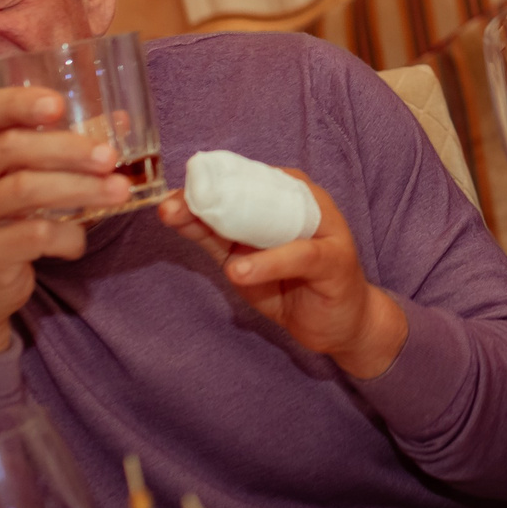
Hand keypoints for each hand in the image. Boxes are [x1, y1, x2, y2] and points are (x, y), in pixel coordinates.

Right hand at [0, 86, 118, 356]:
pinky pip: (32, 237)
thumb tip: (119, 121)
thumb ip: (60, 151)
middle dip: (68, 149)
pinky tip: (79, 242)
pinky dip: (67, 236)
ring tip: (118, 192)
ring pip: (24, 190)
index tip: (59, 103)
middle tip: (110, 156)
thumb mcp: (15, 181)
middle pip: (11, 148)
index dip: (19, 102)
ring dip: (79, 188)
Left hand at [159, 172, 406, 380]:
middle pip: (253, 193)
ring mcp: (323, 227)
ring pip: (276, 219)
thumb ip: (215, 237)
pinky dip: (268, 262)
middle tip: (172, 209)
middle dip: (210, 199)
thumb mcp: (243, 261)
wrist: (340, 324)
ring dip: (236, 227)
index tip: (166, 199)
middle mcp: (303, 202)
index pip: (237, 183)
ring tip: (197, 231)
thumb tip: (174, 212)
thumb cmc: (292, 285)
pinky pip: (299, 255)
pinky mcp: (335, 259)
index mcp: (281, 195)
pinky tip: (240, 270)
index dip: (201, 187)